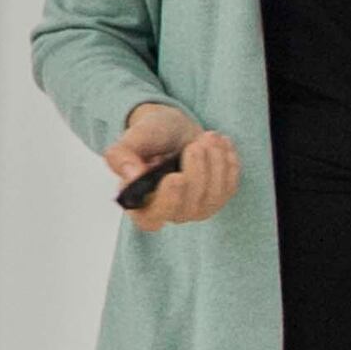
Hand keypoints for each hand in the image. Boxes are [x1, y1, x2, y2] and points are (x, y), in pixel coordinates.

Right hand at [107, 101, 242, 231]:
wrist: (174, 129)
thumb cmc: (151, 136)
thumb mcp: (132, 139)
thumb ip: (120, 155)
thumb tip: (133, 175)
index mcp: (139, 203)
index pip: (151, 220)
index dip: (166, 202)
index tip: (175, 177)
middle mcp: (167, 212)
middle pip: (187, 208)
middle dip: (196, 173)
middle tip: (196, 145)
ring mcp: (194, 208)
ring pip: (212, 198)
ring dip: (215, 164)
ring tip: (208, 137)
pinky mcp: (216, 199)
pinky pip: (229, 187)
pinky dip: (228, 162)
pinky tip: (220, 144)